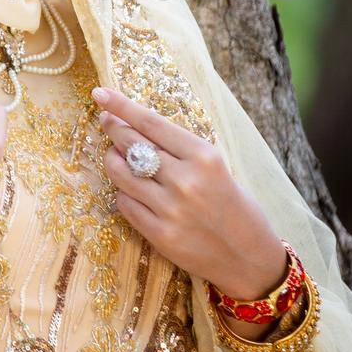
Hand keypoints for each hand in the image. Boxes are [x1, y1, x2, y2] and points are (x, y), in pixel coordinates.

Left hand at [93, 86, 288, 339]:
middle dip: (113, 128)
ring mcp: (170, 210)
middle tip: (106, 120)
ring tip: (114, 155)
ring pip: (121, 173)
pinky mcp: (160, 235)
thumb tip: (134, 129)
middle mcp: (185, 181)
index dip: (121, 106)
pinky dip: (123, 192)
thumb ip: (179, 150)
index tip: (101, 94)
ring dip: (112, 159)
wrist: (250, 258)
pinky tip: (130, 189)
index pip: (151, 123)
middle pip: (132, 144)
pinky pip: (125, 203)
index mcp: (204, 157)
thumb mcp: (217, 167)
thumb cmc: (235, 206)